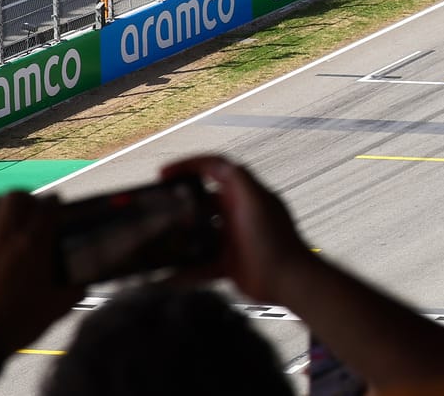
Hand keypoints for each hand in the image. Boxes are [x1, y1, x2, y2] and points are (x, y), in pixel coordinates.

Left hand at [0, 192, 80, 357]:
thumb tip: (86, 281)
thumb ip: (76, 289)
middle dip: (25, 200)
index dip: (54, 204)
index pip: (49, 205)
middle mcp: (6, 234)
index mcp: (34, 243)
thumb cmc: (18, 324)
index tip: (55, 211)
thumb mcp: (58, 306)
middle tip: (28, 213)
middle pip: (16, 196)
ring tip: (0, 219)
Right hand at [159, 155, 309, 304]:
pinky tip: (166, 278)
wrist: (288, 280)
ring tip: (156, 243)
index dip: (188, 166)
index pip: (213, 168)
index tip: (163, 174)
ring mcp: (231, 238)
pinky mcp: (227, 262)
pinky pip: (197, 265)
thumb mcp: (256, 201)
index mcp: (244, 193)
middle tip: (154, 211)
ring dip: (177, 240)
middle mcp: (236, 212)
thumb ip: (239, 179)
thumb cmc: (276, 239)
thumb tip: (215, 164)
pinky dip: (183, 272)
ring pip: (195, 235)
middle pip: (199, 202)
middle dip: (177, 206)